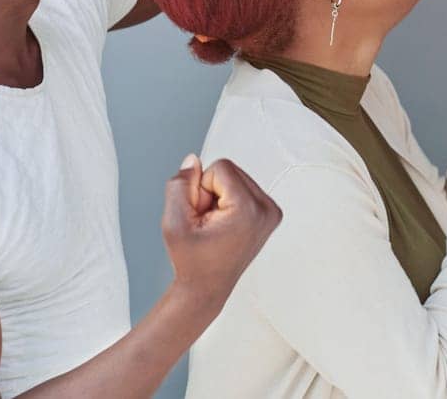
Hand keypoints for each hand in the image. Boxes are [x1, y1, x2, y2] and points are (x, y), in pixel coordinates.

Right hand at [162, 155, 281, 310]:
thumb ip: (179, 186)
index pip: (221, 166)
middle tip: (207, 224)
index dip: (201, 189)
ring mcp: (273, 211)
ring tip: (215, 226)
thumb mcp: (173, 223)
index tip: (202, 217)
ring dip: (219, 197)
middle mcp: (268, 208)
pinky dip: (229, 201)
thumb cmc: (190, 260)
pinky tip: (225, 225)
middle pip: (230, 169)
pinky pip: (243, 187)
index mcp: (249, 209)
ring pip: (236, 176)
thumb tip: (193, 159)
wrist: (206, 288)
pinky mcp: (271, 213)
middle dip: (211, 191)